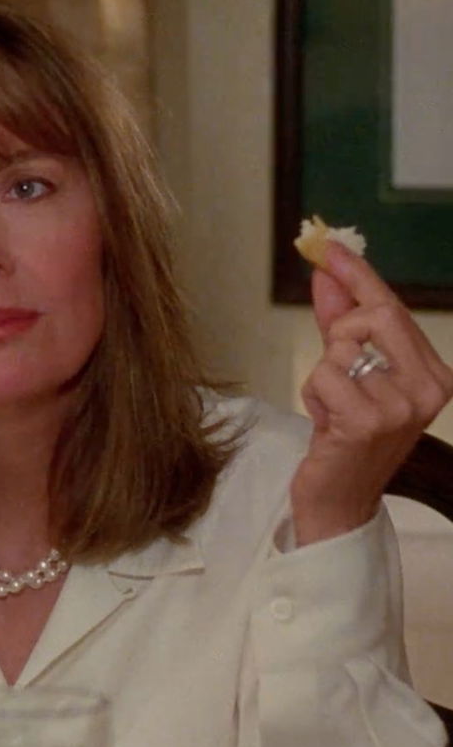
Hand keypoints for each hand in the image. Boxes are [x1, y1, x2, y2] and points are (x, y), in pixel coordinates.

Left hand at [290, 242, 452, 544]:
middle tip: (335, 361)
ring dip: (322, 375)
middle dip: (341, 329)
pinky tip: (327, 423)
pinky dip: (314, 395)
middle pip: (376, 315)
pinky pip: (324, 376)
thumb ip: (342, 323)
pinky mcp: (369, 421)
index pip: (394, 308)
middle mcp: (430, 387)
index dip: (359, 274)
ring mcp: (403, 406)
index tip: (329, 247)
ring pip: (341, 349)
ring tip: (334, 408)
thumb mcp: (348, 372)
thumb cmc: (345, 434)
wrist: (339, 499)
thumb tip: (327, 273)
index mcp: (434, 373)